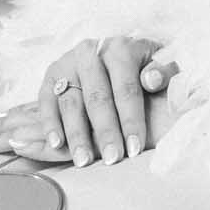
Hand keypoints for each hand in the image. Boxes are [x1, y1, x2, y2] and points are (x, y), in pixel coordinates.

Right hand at [0, 39, 176, 169]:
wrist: (115, 49)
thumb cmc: (142, 63)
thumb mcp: (160, 62)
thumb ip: (163, 70)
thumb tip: (151, 80)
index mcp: (121, 48)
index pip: (126, 89)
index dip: (131, 120)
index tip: (135, 149)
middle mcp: (91, 52)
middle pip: (98, 98)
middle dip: (105, 132)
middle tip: (112, 159)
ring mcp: (68, 62)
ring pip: (71, 102)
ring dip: (76, 134)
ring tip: (84, 161)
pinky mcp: (51, 73)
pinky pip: (46, 101)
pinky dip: (50, 123)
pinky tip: (57, 144)